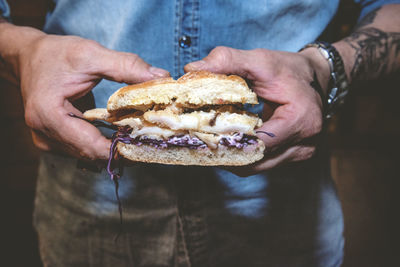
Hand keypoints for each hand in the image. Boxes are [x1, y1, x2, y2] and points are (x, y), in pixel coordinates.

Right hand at [15, 30, 168, 159]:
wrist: (30, 56)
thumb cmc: (56, 54)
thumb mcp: (91, 54)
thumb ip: (126, 66)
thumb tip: (161, 77)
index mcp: (48, 115)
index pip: (91, 146)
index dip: (122, 150)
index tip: (148, 145)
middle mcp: (44, 134)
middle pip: (92, 154)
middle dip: (122, 148)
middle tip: (150, 139)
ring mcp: (47, 140)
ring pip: (89, 154)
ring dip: (114, 146)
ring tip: (138, 134)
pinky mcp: (54, 140)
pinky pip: (84, 147)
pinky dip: (103, 141)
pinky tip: (120, 132)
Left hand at [185, 46, 327, 175]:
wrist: (316, 77)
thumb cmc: (288, 69)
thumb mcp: (259, 60)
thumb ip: (227, 61)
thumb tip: (191, 69)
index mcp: (301, 121)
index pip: (257, 142)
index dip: (227, 140)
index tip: (199, 133)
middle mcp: (304, 145)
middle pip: (254, 161)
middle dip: (223, 151)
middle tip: (196, 140)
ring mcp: (299, 154)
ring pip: (255, 167)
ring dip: (231, 156)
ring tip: (207, 142)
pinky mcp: (292, 156)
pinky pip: (260, 163)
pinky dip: (241, 155)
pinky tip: (225, 143)